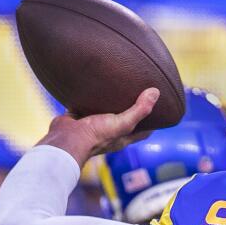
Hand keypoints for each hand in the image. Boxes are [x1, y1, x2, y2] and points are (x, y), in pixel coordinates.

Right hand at [37, 87, 159, 166]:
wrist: (66, 139)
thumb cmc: (96, 135)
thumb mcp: (122, 123)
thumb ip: (139, 110)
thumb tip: (156, 92)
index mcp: (122, 137)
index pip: (143, 132)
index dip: (151, 123)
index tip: (159, 110)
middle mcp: (109, 133)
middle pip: (124, 121)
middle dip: (131, 109)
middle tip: (138, 92)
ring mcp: (93, 126)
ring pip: (104, 112)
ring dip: (109, 103)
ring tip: (116, 85)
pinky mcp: (79, 118)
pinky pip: (85, 106)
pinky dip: (88, 98)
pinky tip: (91, 85)